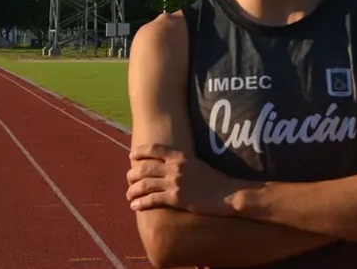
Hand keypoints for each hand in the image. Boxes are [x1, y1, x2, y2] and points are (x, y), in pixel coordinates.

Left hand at [126, 143, 243, 215]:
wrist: (228, 194)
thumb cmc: (215, 180)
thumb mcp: (198, 164)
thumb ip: (183, 163)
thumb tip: (169, 165)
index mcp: (181, 156)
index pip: (155, 150)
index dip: (140, 152)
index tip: (132, 155)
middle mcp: (175, 168)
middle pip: (145, 167)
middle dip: (132, 174)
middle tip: (129, 179)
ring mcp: (175, 183)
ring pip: (145, 184)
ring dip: (133, 190)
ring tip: (129, 195)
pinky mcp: (176, 198)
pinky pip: (152, 199)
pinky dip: (140, 203)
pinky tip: (135, 206)